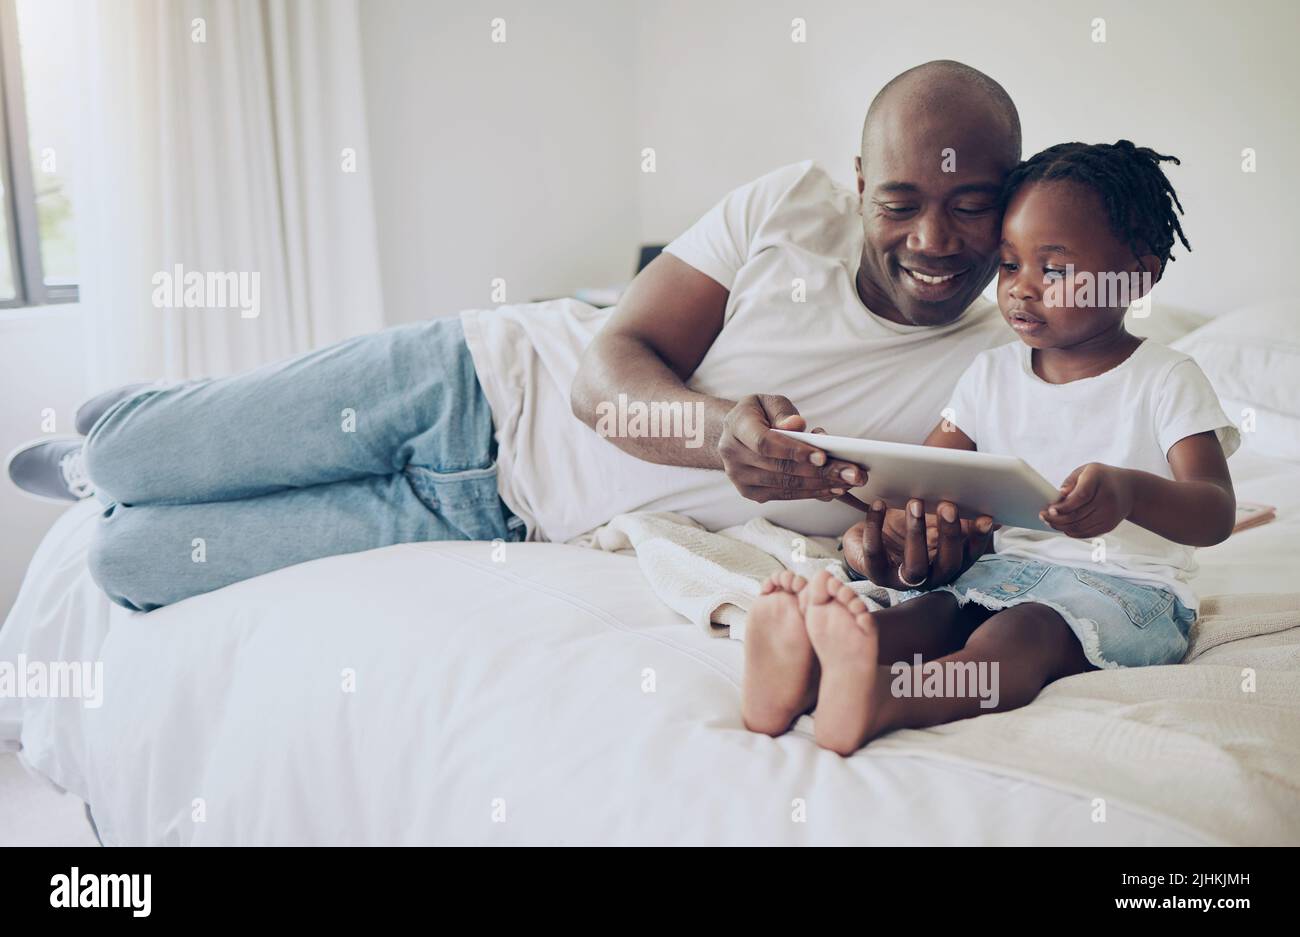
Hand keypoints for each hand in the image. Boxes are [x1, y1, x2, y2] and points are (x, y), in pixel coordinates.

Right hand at [718, 395, 866, 502]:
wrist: (735, 433)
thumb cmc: (758, 413)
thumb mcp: (768, 402)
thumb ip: (782, 411)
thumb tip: (797, 425)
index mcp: (736, 427)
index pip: (765, 443)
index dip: (794, 451)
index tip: (823, 456)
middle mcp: (733, 455)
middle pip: (780, 468)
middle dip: (820, 472)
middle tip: (853, 473)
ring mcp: (740, 478)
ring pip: (785, 485)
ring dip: (820, 485)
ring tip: (848, 482)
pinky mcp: (750, 493)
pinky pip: (784, 495)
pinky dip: (810, 492)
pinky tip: (832, 489)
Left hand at [842, 498, 995, 588]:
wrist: (865, 534)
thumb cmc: (902, 526)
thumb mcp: (929, 520)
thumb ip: (955, 519)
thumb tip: (992, 515)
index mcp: (947, 563)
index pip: (970, 555)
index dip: (978, 539)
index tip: (985, 517)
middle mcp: (929, 577)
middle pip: (948, 564)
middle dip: (950, 535)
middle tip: (947, 506)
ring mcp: (902, 580)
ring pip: (916, 567)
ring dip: (917, 533)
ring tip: (914, 503)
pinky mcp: (876, 574)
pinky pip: (875, 554)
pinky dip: (875, 527)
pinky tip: (878, 505)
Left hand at [1040, 463, 1133, 537]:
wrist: (1130, 490)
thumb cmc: (1102, 478)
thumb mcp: (1087, 470)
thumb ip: (1071, 481)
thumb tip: (1059, 495)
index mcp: (1099, 479)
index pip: (1081, 496)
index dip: (1064, 505)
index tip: (1050, 509)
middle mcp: (1107, 498)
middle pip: (1078, 514)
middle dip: (1056, 518)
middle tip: (1042, 516)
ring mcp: (1109, 514)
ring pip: (1080, 526)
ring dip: (1061, 526)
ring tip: (1049, 521)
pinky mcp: (1108, 526)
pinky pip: (1086, 532)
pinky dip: (1071, 532)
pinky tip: (1062, 527)